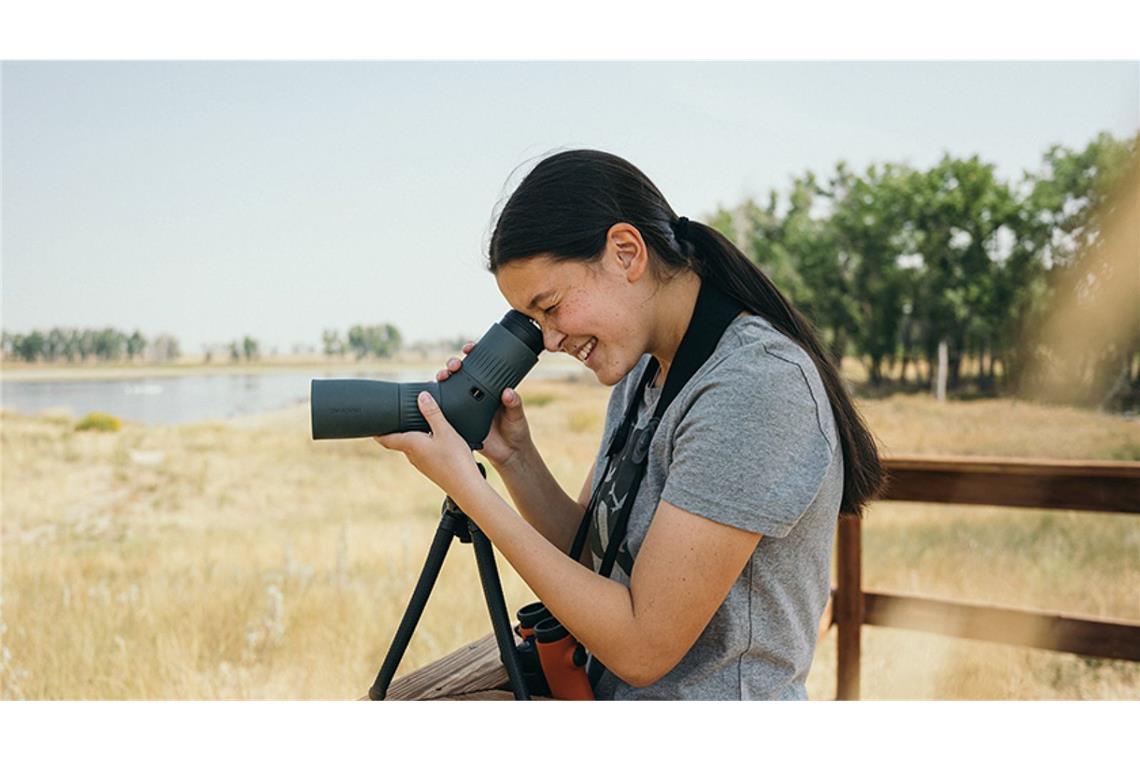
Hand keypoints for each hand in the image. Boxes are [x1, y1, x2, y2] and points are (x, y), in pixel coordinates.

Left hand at [374, 391, 482, 498]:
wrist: (466, 487)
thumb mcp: (445, 431)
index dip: (377, 432)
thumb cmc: (455, 460)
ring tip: (417, 423)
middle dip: (397, 429)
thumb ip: (433, 413)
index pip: (386, 439)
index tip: (371, 424)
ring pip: (411, 447)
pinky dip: (423, 443)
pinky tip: (434, 439)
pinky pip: (422, 452)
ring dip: (411, 436)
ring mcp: (422, 464)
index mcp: (411, 445)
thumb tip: (421, 396)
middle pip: (399, 441)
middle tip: (397, 416)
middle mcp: (413, 455)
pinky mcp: (432, 468)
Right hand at [436, 341, 532, 467]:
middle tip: (454, 365)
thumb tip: (508, 392)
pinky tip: (430, 397)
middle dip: (453, 364)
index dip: (473, 354)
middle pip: (460, 374)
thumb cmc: (516, 430)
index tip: (469, 348)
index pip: (480, 366)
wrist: (508, 454)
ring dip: (442, 379)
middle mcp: (476, 394)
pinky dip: (436, 402)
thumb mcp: (517, 415)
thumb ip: (514, 404)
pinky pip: (444, 410)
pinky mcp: (458, 421)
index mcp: (490, 388)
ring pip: (449, 388)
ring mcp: (465, 407)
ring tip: (442, 376)